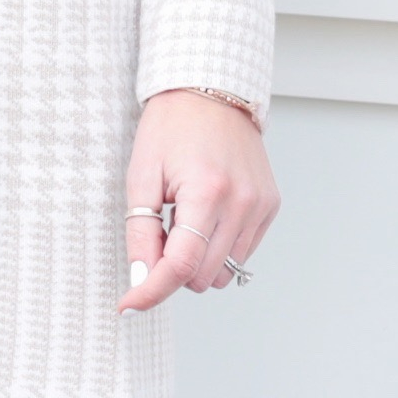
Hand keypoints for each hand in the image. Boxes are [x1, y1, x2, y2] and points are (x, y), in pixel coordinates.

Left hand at [118, 88, 279, 311]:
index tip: (127, 307)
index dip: (152, 291)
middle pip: (204, 276)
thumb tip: (142, 280)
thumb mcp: (141, 175)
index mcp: (207, 191)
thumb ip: (141, 232)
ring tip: (184, 219)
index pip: (182, 265)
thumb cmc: (170, 127)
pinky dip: (218, 247)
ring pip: (225, 272)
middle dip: (174, 268)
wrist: (209, 91)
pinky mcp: (270, 206)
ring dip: (198, 260)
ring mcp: (261, 206)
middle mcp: (242, 202)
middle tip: (159, 231)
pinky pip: (242, 253)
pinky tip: (205, 215)